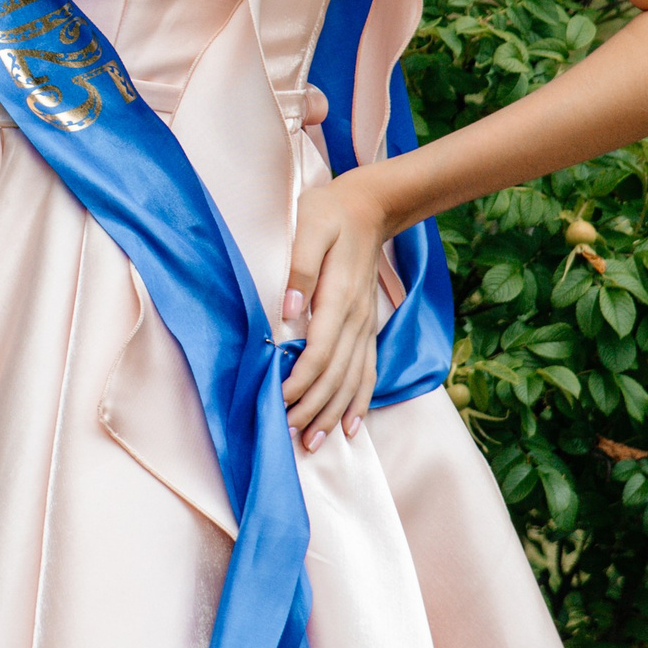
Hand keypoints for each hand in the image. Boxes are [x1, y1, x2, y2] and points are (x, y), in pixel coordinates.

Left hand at [282, 172, 388, 448]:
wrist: (370, 206)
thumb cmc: (330, 212)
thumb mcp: (310, 225)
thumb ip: (300, 265)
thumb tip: (287, 307)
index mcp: (339, 296)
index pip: (320, 352)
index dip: (300, 381)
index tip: (278, 401)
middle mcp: (356, 319)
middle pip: (336, 375)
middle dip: (313, 408)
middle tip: (289, 435)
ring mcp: (365, 326)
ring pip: (353, 380)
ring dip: (334, 413)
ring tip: (314, 441)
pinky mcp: (367, 328)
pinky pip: (368, 372)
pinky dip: (359, 401)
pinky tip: (351, 426)